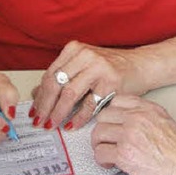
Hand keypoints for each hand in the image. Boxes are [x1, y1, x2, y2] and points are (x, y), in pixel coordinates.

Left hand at [30, 40, 147, 130]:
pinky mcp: (111, 81)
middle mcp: (86, 55)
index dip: (39, 96)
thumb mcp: (84, 66)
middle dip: (45, 107)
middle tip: (40, 122)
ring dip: (58, 113)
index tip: (34, 111)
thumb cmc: (112, 67)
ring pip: (69, 94)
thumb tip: (35, 94)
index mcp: (75, 49)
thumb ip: (62, 76)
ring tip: (53, 124)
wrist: (141, 65)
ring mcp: (99, 67)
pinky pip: (89, 104)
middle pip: (55, 83)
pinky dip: (79, 117)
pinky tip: (73, 124)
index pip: (49, 74)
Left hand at [91, 95, 175, 174]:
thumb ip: (146, 119)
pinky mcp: (125, 154)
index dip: (111, 114)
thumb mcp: (167, 122)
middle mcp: (138, 118)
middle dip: (103, 130)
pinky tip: (111, 163)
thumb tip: (130, 125)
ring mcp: (130, 134)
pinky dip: (102, 160)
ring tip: (109, 153)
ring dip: (100, 145)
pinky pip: (100, 153)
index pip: (117, 101)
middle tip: (108, 140)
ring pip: (98, 133)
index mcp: (150, 109)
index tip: (111, 122)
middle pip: (104, 116)